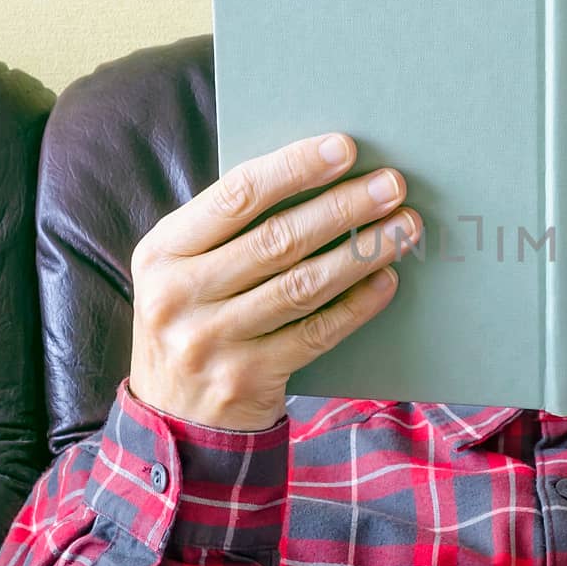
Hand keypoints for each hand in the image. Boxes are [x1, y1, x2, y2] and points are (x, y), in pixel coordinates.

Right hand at [128, 134, 417, 430]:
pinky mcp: (248, 380)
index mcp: (161, 252)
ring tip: (404, 227)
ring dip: (362, 252)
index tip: (344, 147)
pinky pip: (316, 334)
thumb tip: (318, 175)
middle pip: (277, 239)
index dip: (294, 167)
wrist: (174, 419)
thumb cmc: (194, 320)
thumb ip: (231, 229)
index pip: (235, 195)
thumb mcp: (185, 271)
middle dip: (344, 207)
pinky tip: (387, 280)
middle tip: (393, 184)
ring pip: (303, 285)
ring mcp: (211, 342)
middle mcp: (178, 296)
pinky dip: (357, 305)